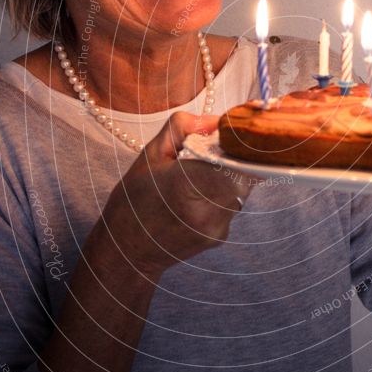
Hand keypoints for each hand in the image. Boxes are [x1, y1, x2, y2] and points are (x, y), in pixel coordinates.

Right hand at [101, 112, 251, 274]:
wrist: (126, 250)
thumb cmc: (134, 200)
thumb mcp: (150, 154)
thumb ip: (185, 127)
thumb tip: (219, 120)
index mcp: (184, 185)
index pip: (236, 161)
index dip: (241, 146)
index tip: (233, 136)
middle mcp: (205, 210)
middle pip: (244, 173)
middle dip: (235, 157)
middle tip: (216, 152)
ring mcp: (215, 228)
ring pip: (242, 189)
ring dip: (229, 176)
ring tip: (201, 176)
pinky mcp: (220, 237)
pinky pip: (232, 205)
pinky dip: (222, 195)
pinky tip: (198, 197)